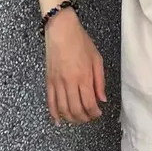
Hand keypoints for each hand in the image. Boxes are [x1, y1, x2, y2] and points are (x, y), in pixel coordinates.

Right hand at [44, 9, 105, 124]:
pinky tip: (58, 120)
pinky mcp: (48, 81)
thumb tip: (102, 99)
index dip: (94, 112)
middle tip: (89, 118)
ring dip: (71, 118)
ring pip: (63, 109)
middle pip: (76, 109)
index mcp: (84, 76)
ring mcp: (57, 83)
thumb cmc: (81, 42)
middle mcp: (70, 82)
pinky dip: (53, 113)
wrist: (61, 30)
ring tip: (78, 119)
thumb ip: (100, 81)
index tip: (98, 113)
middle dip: (84, 118)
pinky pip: (50, 102)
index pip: (89, 103)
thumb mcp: (96, 59)